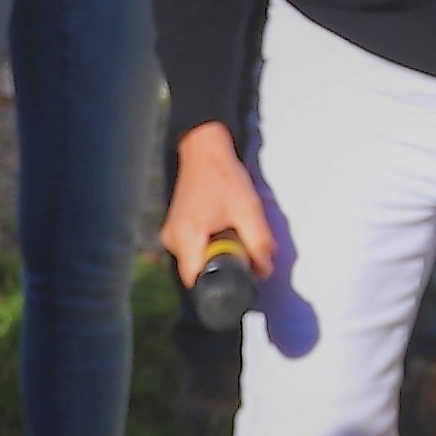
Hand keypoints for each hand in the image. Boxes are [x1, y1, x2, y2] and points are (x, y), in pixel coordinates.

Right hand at [161, 123, 276, 289]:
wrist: (204, 151)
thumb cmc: (223, 176)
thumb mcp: (248, 210)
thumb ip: (259, 243)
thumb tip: (264, 270)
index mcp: (186, 236)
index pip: (196, 281)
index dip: (218, 284)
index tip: (237, 276)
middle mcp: (173, 239)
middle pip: (197, 273)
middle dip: (221, 268)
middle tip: (239, 249)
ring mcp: (171, 234)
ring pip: (195, 261)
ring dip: (215, 255)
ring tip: (230, 233)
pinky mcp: (175, 229)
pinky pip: (192, 249)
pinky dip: (207, 245)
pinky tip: (220, 228)